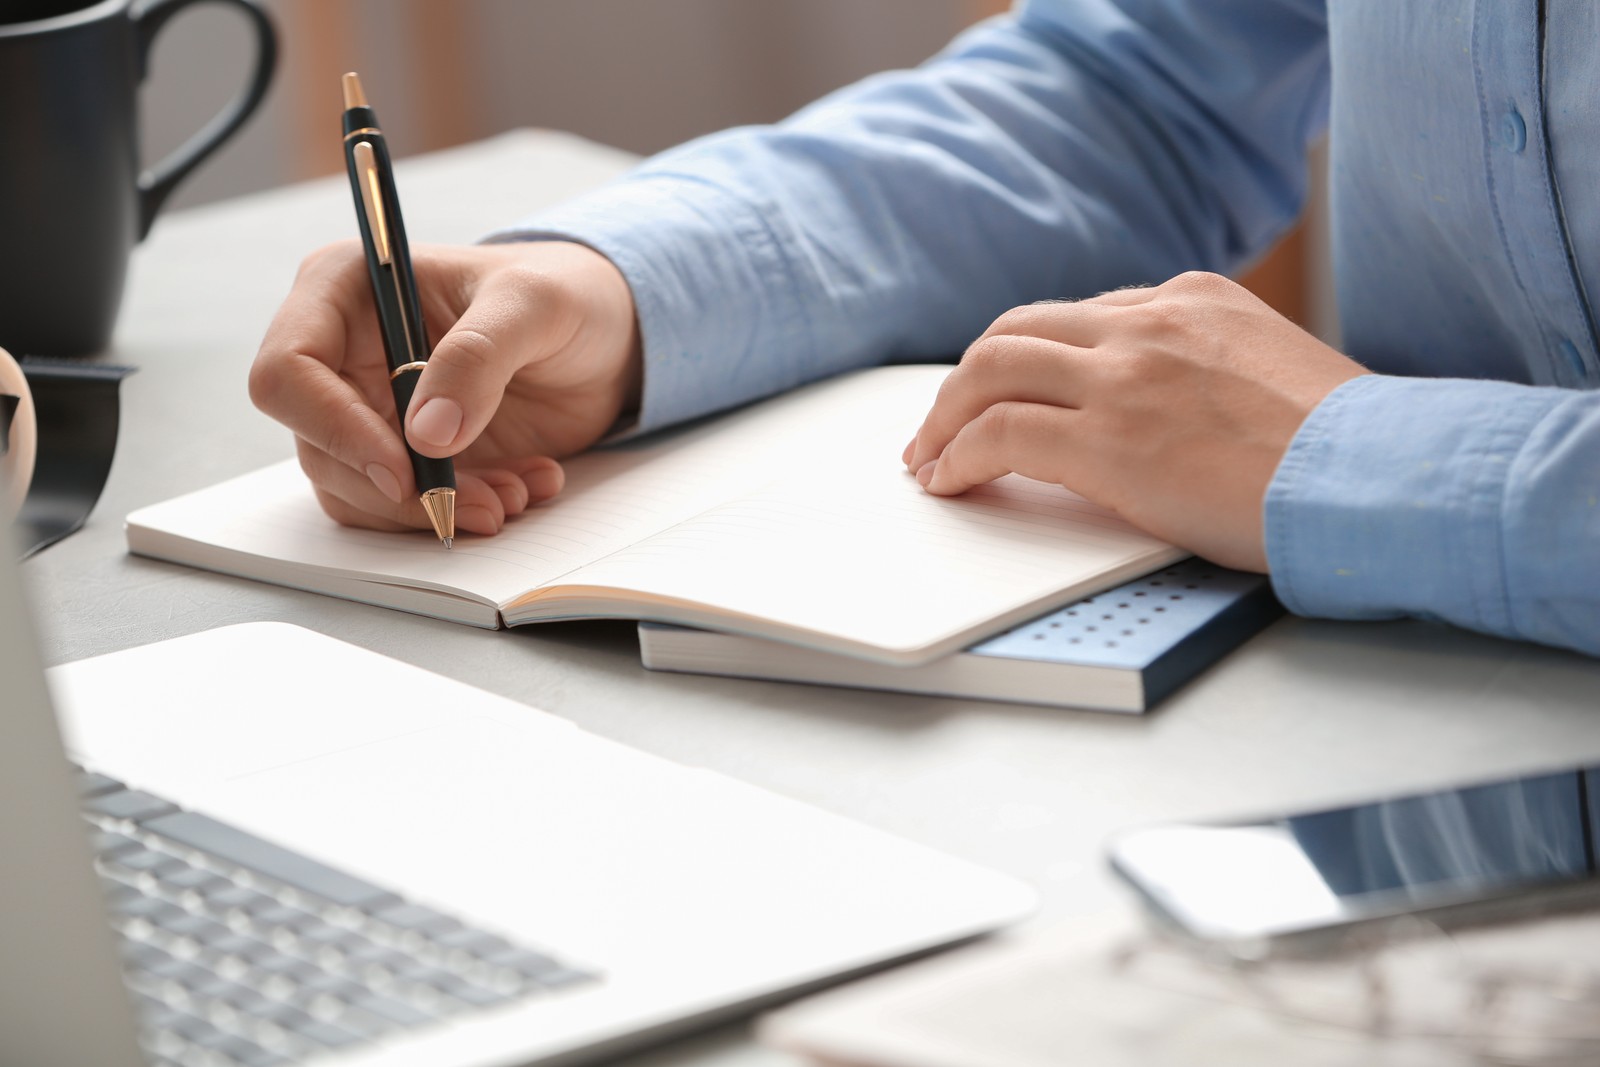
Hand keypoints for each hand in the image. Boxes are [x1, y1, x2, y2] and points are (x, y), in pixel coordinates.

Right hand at [249, 240, 640, 535]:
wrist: (603, 334)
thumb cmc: (562, 293)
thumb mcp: (534, 304)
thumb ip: (479, 356)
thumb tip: (426, 433)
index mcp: (343, 290)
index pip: (288, 372)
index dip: (335, 429)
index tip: (404, 471)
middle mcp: (340, 354)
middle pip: (318, 447)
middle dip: (401, 490)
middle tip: (484, 503)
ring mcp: (368, 409)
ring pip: (355, 490)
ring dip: (435, 509)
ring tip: (515, 493)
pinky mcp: (404, 454)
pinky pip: (401, 507)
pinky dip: (458, 511)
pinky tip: (520, 487)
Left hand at [902, 272, 1367, 570]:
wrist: (1380, 475)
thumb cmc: (1345, 448)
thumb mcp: (1274, 370)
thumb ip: (1208, 369)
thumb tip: (1170, 408)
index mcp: (1192, 298)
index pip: (1077, 316)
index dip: (1027, 360)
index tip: (1005, 392)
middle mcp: (1149, 323)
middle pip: (1015, 329)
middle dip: (968, 378)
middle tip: (942, 422)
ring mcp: (1123, 376)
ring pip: (989, 368)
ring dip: (944, 415)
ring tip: (928, 456)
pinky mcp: (1107, 440)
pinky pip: (997, 433)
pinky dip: (957, 455)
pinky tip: (948, 481)